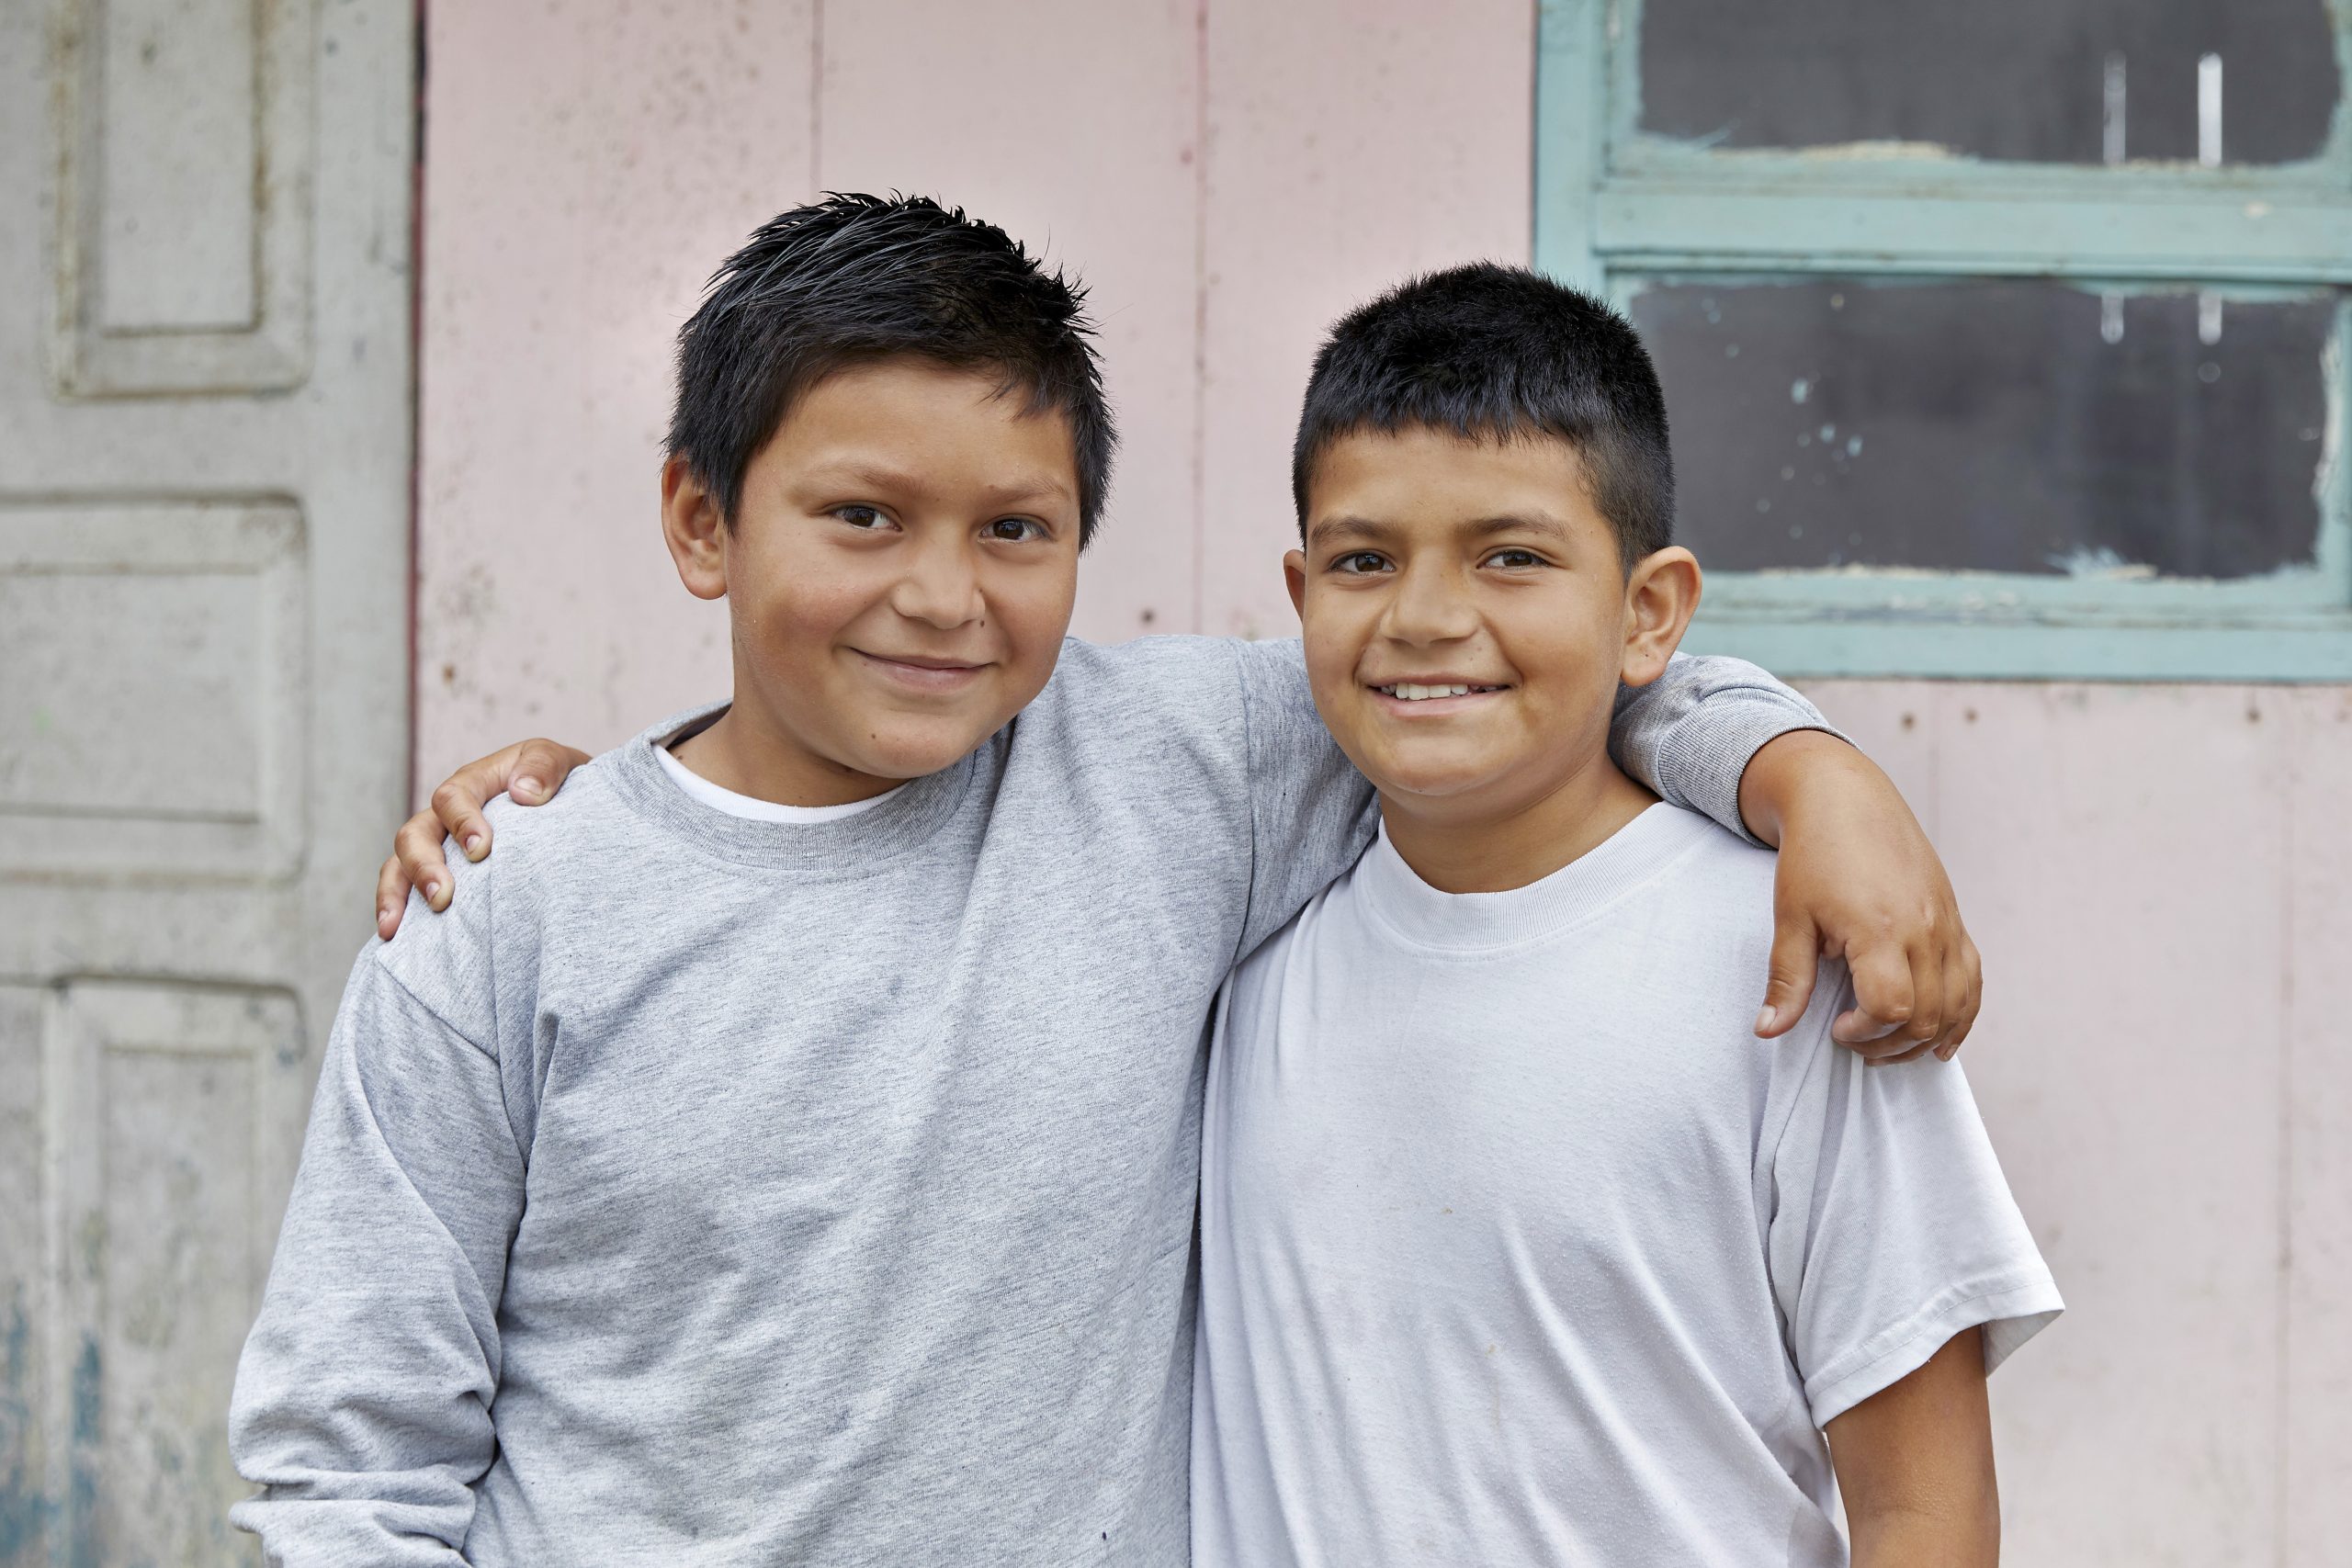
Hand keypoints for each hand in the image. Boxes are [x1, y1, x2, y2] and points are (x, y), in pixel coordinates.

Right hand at [375, 739, 589, 937]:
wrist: (569, 809)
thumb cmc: (561, 785)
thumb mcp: (560, 763)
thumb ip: (544, 766)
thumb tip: (524, 793)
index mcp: (474, 784)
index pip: (453, 797)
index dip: (462, 822)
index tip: (481, 850)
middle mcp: (446, 816)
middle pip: (416, 833)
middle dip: (424, 865)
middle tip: (442, 896)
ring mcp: (438, 846)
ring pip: (400, 864)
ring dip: (397, 894)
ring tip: (395, 926)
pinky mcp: (441, 875)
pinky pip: (405, 890)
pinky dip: (394, 911)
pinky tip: (391, 938)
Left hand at [1738, 731, 1979, 1061]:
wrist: (1844, 797)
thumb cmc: (1813, 854)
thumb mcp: (1790, 918)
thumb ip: (1787, 980)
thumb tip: (1768, 1030)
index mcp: (1880, 929)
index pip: (1891, 1009)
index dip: (1864, 1033)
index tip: (1836, 1027)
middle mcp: (1924, 929)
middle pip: (1928, 1016)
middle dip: (1890, 1044)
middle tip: (1855, 1039)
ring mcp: (1947, 924)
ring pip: (1957, 1004)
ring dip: (1926, 1037)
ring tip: (1888, 1042)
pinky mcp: (1955, 918)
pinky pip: (1973, 979)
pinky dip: (1961, 1014)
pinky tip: (1941, 1037)